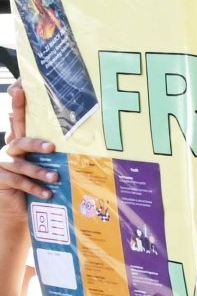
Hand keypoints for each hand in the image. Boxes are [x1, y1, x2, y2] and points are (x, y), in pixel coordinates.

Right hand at [0, 84, 57, 222]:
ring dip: (39, 171)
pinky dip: (34, 188)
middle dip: (35, 142)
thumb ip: (56, 152)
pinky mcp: (1, 179)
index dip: (17, 104)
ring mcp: (3, 163)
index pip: (18, 119)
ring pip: (21, 163)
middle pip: (20, 139)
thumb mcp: (48, 164)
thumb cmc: (38, 181)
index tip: (20, 88)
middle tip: (52, 147)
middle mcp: (10, 148)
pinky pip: (18, 182)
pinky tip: (48, 193)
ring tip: (55, 178)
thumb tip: (87, 141)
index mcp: (20, 140)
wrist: (18, 207)